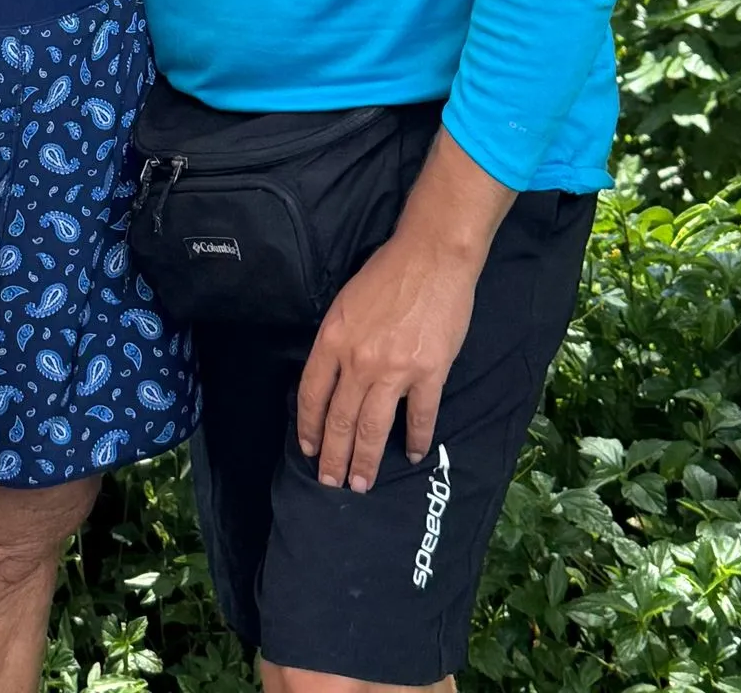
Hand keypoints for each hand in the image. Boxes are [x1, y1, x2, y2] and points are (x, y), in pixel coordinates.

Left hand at [294, 228, 478, 490]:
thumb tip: (332, 379)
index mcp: (333, 339)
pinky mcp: (429, 373)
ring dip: (365, 461)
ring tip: (361, 483)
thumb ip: (337, 341)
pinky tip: (412, 454)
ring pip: (373, 427)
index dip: (309, 427)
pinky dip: (415, 440)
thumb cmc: (387, 272)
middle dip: (333, 457)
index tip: (309, 449)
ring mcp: (394, 370)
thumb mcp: (345, 302)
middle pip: (339, 419)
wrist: (432, 256)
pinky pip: (419, 417)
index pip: (312, 394)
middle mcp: (358, 360)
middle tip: (331, 483)